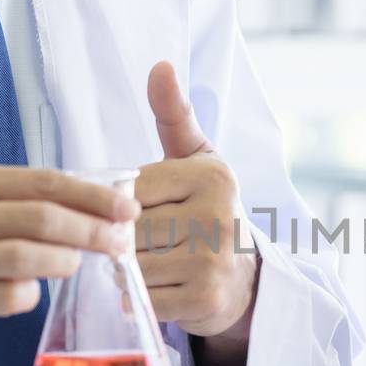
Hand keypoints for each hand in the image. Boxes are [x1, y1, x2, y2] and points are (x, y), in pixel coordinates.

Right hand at [0, 162, 140, 333]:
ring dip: (65, 261)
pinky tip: (32, 290)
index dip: (94, 196)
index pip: (46, 182)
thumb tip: (95, 200)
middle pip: (43, 218)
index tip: (128, 207)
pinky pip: (9, 297)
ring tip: (76, 263)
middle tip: (119, 241)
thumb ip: (21, 194)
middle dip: (91, 230)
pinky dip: (31, 294)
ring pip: (27, 257)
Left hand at [135, 62, 258, 349]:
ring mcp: (213, 262)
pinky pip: (142, 297)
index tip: (138, 211)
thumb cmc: (206, 211)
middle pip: (129, 228)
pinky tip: (154, 287)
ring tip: (147, 262)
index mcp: (213, 177)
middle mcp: (218, 217)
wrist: (243, 279)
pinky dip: (137, 296)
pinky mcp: (204, 300)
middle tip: (140, 242)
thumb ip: (173, 115)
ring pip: (132, 264)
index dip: (122, 204)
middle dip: (123, 238)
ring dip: (127, 269)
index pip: (132, 189)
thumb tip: (161, 65)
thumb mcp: (196, 159)